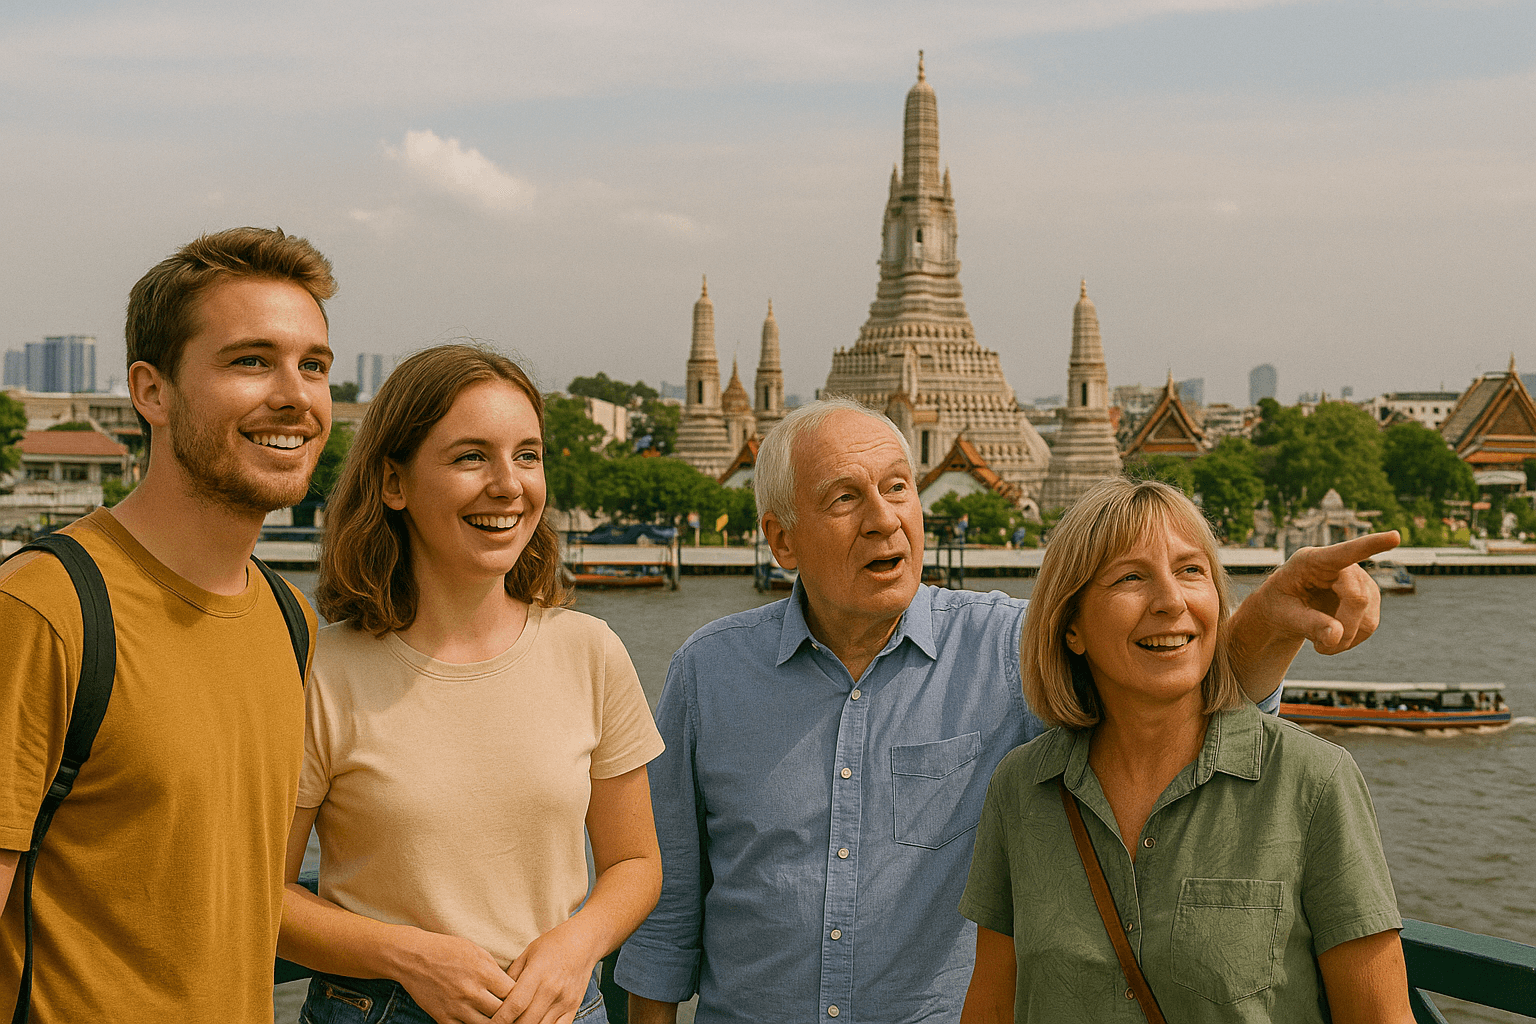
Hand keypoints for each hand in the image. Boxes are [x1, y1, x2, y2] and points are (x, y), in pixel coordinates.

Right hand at [394, 928, 513, 1023]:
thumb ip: (494, 970)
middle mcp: (471, 991)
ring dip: (493, 1023)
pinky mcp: (442, 1017)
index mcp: (484, 972)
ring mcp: (456, 1007)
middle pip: (502, 1012)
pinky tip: (477, 1022)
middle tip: (511, 1012)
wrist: (413, 957)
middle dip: (508, 1012)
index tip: (519, 996)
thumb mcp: (476, 951)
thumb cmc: (447, 950)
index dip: (518, 996)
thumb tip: (511, 986)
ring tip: (497, 1019)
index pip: (512, 993)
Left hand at [491, 920, 601, 1023]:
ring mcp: (564, 1000)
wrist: (583, 942)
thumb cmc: (552, 945)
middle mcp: (552, 989)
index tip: (490, 1023)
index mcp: (537, 973)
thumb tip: (495, 997)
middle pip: (526, 1021)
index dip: (500, 1019)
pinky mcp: (573, 1007)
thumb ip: (511, 976)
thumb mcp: (527, 953)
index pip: (515, 1004)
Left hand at [1228, 531, 1398, 702]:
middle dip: (1343, 629)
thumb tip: (1338, 635)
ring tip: (1320, 645)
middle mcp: (1342, 566)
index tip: (1395, 537)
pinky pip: (1369, 626)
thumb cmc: (1278, 605)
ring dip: (1346, 639)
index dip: (1371, 545)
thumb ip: (1307, 623)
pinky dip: (1351, 640)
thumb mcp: (1282, 615)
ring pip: (1368, 618)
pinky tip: (1333, 639)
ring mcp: (1359, 582)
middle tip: (1320, 649)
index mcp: (1312, 560)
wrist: (1284, 610)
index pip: (1344, 552)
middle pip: (1357, 599)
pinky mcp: (1369, 598)